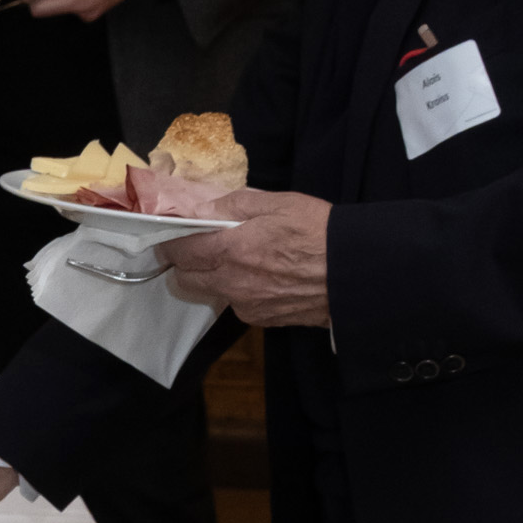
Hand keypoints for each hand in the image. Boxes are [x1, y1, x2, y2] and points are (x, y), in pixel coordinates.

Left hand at [160, 187, 332, 327]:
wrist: (353, 273)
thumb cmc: (318, 231)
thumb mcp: (278, 203)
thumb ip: (234, 204)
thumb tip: (203, 208)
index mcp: (229, 251)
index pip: (178, 253)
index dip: (169, 243)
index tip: (170, 236)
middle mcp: (231, 284)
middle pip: (185, 281)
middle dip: (186, 265)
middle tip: (201, 248)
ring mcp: (246, 306)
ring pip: (212, 294)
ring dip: (213, 279)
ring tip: (239, 261)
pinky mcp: (263, 320)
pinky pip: (238, 306)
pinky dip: (240, 292)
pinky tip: (263, 278)